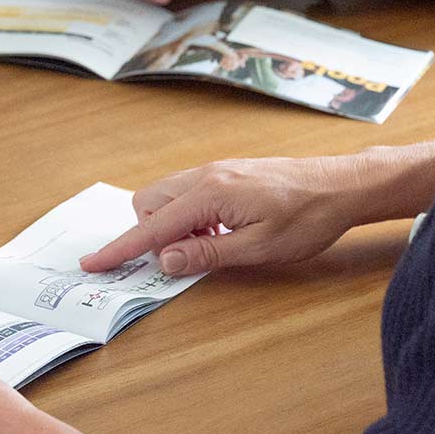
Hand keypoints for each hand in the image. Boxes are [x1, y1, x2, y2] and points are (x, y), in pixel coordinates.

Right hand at [79, 154, 373, 276]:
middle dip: (151, 232)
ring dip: (174, 225)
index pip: (152, 226)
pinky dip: (190, 215)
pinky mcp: (226, 173)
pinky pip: (187, 192)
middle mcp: (205, 175)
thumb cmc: (308, 217)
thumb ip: (208, 253)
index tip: (93, 263)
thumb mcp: (259, 247)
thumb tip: (165, 260)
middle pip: (149, 202)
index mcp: (210, 193)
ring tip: (212, 244)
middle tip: (186, 257)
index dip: (121, 248)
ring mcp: (215, 170)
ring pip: (167, 196)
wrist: (341, 185)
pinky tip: (222, 231)